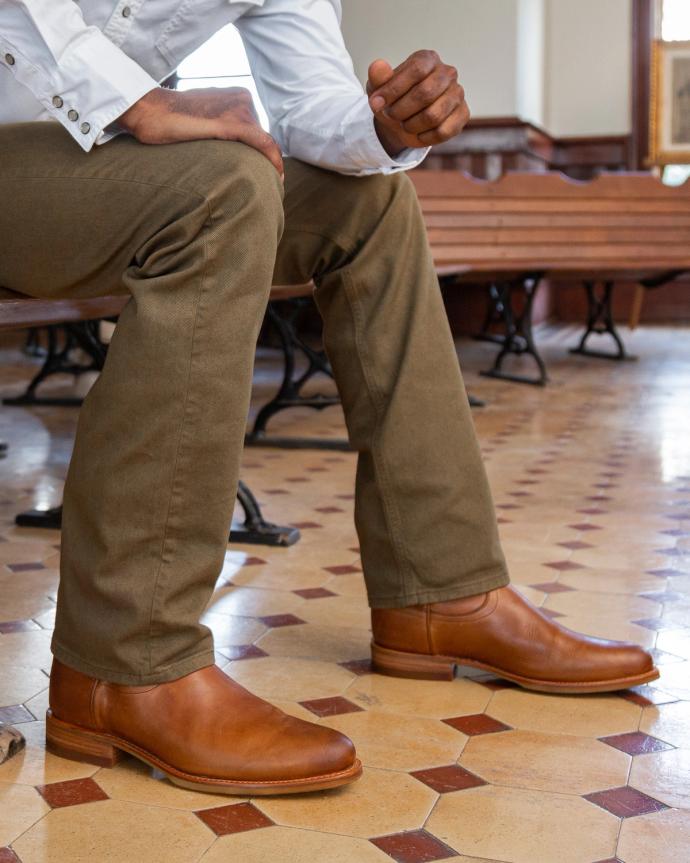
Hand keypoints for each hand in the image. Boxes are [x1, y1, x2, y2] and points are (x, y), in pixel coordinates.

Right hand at [119, 87, 283, 177]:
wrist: (148, 110)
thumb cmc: (168, 120)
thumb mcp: (202, 120)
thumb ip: (220, 129)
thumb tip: (230, 151)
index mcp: (238, 97)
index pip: (258, 132)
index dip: (267, 155)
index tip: (271, 175)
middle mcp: (243, 100)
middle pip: (262, 139)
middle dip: (267, 162)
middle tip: (272, 186)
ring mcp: (239, 110)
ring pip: (264, 145)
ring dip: (270, 166)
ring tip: (272, 187)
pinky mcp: (232, 124)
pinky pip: (263, 144)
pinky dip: (273, 162)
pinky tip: (277, 177)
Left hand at [367, 51, 469, 156]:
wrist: (403, 121)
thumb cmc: (392, 100)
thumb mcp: (379, 88)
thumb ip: (378, 77)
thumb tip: (378, 66)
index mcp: (427, 59)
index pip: (416, 70)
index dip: (394, 89)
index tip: (377, 104)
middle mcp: (447, 73)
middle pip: (425, 93)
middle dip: (402, 110)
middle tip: (392, 116)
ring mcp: (457, 93)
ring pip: (434, 115)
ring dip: (412, 125)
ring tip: (405, 124)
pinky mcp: (463, 114)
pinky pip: (443, 132)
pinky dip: (425, 138)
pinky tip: (419, 133)